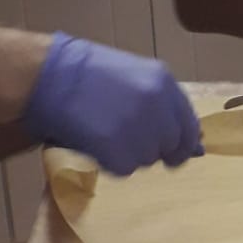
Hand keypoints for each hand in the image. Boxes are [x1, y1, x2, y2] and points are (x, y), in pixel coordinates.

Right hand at [24, 34, 202, 173]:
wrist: (47, 75)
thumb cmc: (85, 73)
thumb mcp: (133, 76)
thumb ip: (162, 106)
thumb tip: (194, 146)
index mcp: (163, 82)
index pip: (189, 125)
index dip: (181, 142)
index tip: (172, 151)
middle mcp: (156, 104)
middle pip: (171, 146)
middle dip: (153, 148)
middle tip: (125, 138)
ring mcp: (137, 126)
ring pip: (148, 159)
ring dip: (129, 154)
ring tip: (104, 133)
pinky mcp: (115, 147)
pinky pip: (125, 169)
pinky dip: (111, 163)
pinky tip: (95, 144)